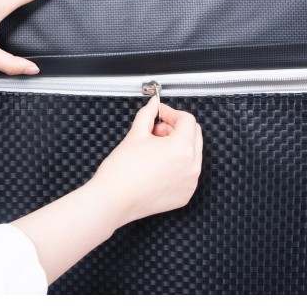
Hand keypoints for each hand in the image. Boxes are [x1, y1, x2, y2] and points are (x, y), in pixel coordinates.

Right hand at [90, 95, 202, 225]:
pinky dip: (177, 165)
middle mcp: (191, 167)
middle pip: (194, 135)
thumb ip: (148, 114)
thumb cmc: (122, 172)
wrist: (113, 200)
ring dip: (177, 146)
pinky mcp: (184, 195)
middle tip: (155, 130)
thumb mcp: (136, 134)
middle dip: (175, 128)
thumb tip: (153, 105)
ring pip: (192, 154)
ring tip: (154, 149)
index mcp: (182, 149)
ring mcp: (189, 183)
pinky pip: (187, 173)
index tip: (160, 114)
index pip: (187, 120)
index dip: (171, 113)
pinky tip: (157, 165)